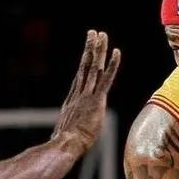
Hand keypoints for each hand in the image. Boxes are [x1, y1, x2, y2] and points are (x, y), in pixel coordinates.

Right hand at [52, 30, 120, 152]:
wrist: (65, 145)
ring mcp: (87, 96)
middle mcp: (79, 95)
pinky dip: (112, 65)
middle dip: (90, 49)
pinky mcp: (97, 100)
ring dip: (98, 50)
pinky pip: (106, 79)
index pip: (80, 78)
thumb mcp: (65, 135)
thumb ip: (67, 130)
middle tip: (93, 33)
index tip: (88, 51)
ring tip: (101, 34)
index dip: (85, 64)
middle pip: (85, 67)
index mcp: (72, 101)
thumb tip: (62, 138)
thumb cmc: (64, 145)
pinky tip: (116, 52)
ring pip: (94, 68)